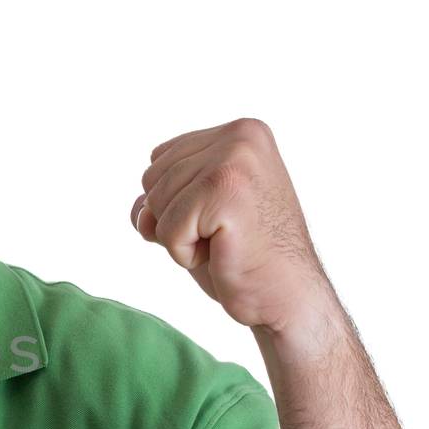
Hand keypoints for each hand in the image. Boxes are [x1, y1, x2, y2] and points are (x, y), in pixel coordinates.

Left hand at [130, 117, 331, 333]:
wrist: (287, 296)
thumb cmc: (243, 257)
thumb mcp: (196, 215)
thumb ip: (160, 197)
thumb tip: (141, 211)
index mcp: (240, 131)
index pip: (160, 160)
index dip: (176, 202)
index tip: (220, 219)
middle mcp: (240, 136)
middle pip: (152, 178)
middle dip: (176, 218)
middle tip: (224, 234)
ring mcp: (234, 158)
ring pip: (155, 204)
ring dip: (181, 238)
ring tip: (226, 243)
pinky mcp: (226, 190)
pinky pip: (166, 228)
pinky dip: (184, 254)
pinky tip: (223, 254)